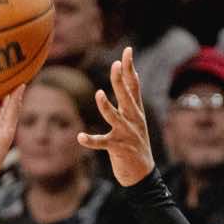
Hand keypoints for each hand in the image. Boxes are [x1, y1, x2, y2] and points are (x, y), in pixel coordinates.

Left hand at [77, 47, 155, 185]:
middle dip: (120, 80)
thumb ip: (133, 98)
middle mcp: (133, 120)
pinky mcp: (117, 148)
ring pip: (114, 117)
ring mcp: (126, 134)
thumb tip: (133, 75)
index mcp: (136, 111)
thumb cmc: (136, 143)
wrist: (142, 173)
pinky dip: (91, 140)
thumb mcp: (137, 118)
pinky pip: (101, 143)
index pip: (134, 85)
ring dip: (106, 106)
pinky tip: (80, 137)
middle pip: (126, 96)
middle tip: (115, 64)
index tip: (127, 51)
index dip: (130, 68)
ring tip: (98, 94)